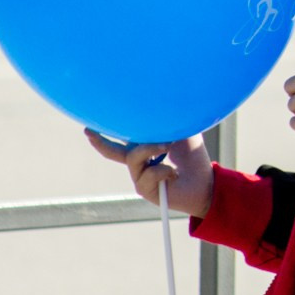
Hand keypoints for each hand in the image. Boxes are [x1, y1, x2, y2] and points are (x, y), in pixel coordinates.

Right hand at [86, 129, 212, 218]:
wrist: (205, 183)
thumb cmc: (194, 158)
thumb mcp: (183, 133)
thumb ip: (170, 122)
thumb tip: (161, 105)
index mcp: (145, 146)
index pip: (122, 135)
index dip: (108, 128)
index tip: (93, 118)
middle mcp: (138, 162)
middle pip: (113, 151)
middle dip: (100, 141)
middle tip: (88, 131)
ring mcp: (139, 176)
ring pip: (133, 157)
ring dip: (150, 148)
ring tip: (167, 146)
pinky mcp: (144, 189)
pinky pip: (148, 174)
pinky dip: (164, 170)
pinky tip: (174, 174)